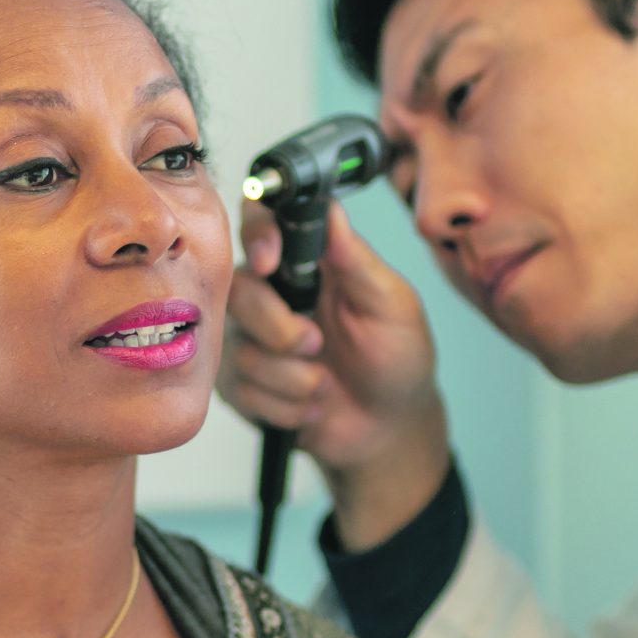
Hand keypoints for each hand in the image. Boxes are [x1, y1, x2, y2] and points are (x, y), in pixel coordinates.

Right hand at [220, 198, 450, 549]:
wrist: (387, 428)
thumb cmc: (398, 358)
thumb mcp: (392, 305)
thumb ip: (357, 260)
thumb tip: (331, 210)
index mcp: (309, 261)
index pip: (261, 222)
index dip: (257, 236)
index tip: (270, 264)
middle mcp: (273, 293)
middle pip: (240, 291)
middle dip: (279, 329)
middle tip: (318, 345)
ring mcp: (252, 338)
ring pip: (240, 349)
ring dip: (291, 377)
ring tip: (325, 385)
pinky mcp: (242, 383)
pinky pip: (240, 389)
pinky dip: (282, 405)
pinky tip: (311, 406)